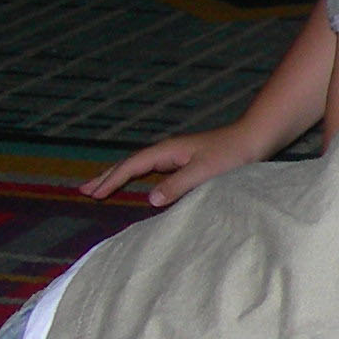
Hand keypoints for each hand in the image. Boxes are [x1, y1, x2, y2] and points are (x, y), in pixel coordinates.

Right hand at [78, 119, 277, 204]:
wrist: (255, 139)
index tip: (92, 194)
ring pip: (140, 167)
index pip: (131, 166)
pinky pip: (153, 171)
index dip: (111, 180)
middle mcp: (168, 151)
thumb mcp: (204, 172)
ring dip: (119, 177)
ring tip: (100, 188)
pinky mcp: (186, 162)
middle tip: (83, 191)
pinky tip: (140, 186)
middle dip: (107, 176)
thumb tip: (150, 199)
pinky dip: (138, 178)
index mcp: (167, 151)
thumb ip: (178, 185)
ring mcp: (176, 156)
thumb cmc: (232, 153)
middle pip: (129, 164)